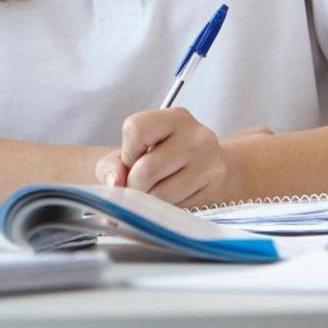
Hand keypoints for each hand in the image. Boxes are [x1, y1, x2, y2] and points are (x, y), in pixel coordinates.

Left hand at [92, 108, 241, 205]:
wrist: (207, 168)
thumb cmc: (162, 157)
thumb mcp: (134, 151)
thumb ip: (112, 165)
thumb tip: (114, 183)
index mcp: (174, 117)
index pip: (135, 130)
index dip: (127, 153)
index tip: (133, 160)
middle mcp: (196, 136)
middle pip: (146, 169)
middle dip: (134, 185)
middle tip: (139, 185)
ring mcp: (209, 162)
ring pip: (161, 194)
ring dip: (148, 201)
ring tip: (154, 192)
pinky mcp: (215, 188)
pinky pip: (177, 207)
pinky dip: (166, 209)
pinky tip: (171, 198)